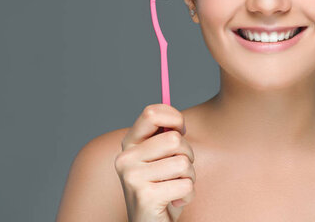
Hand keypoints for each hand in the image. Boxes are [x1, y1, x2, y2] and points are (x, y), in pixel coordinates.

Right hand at [115, 104, 195, 221]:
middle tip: (179, 170)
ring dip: (189, 177)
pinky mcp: (146, 196)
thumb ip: (164, 137)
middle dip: (187, 155)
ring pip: (183, 163)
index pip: (151, 113)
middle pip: (174, 139)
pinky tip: (174, 201)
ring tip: (175, 187)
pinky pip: (186, 185)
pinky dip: (188, 195)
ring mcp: (133, 178)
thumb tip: (178, 122)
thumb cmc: (162, 188)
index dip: (175, 118)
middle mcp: (126, 159)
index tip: (181, 131)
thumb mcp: (160, 158)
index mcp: (129, 145)